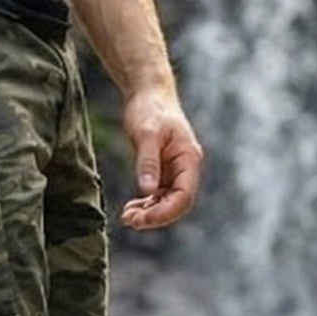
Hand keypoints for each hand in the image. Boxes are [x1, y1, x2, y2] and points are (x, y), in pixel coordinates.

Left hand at [119, 89, 201, 229]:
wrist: (148, 93)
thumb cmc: (149, 109)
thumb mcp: (146, 133)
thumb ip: (148, 162)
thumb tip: (148, 190)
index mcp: (189, 158)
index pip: (184, 196)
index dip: (165, 212)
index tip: (143, 219)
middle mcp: (186, 167)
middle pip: (178, 203)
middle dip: (156, 216)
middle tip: (130, 221)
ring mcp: (176, 170)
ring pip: (168, 201)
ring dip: (150, 213)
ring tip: (127, 217)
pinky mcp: (165, 170)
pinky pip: (160, 194)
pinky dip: (147, 204)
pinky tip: (131, 208)